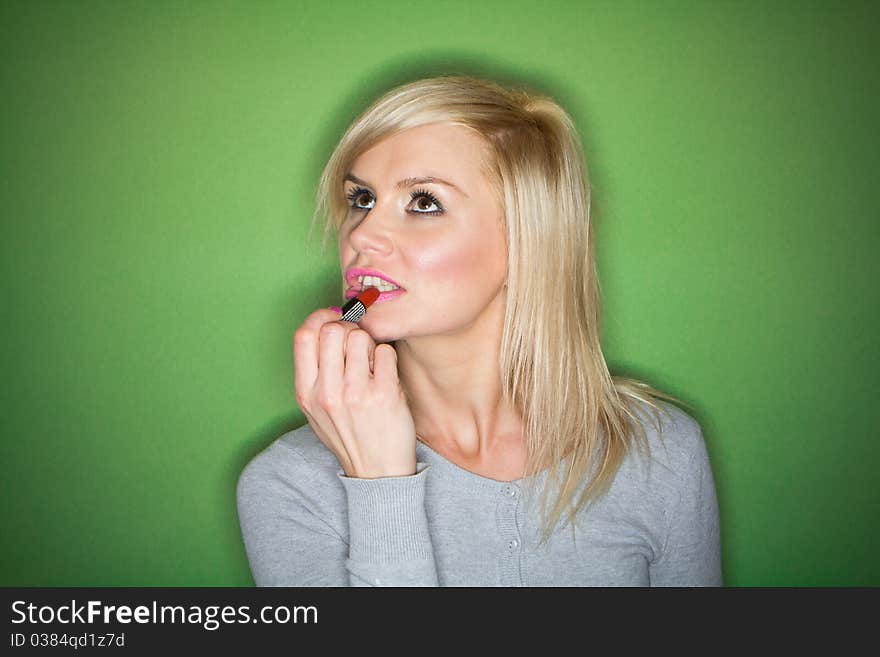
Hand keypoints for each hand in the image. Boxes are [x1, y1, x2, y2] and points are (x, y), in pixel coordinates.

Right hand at [292, 308, 416, 477]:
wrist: (377, 471)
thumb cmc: (349, 435)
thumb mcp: (316, 409)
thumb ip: (315, 372)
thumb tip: (326, 326)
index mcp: (306, 393)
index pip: (304, 335)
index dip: (320, 317)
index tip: (333, 318)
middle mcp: (327, 393)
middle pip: (332, 330)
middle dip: (348, 328)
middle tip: (357, 341)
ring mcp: (356, 394)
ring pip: (360, 337)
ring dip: (369, 343)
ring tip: (371, 363)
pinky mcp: (384, 395)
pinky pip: (385, 352)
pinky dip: (387, 357)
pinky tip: (385, 374)